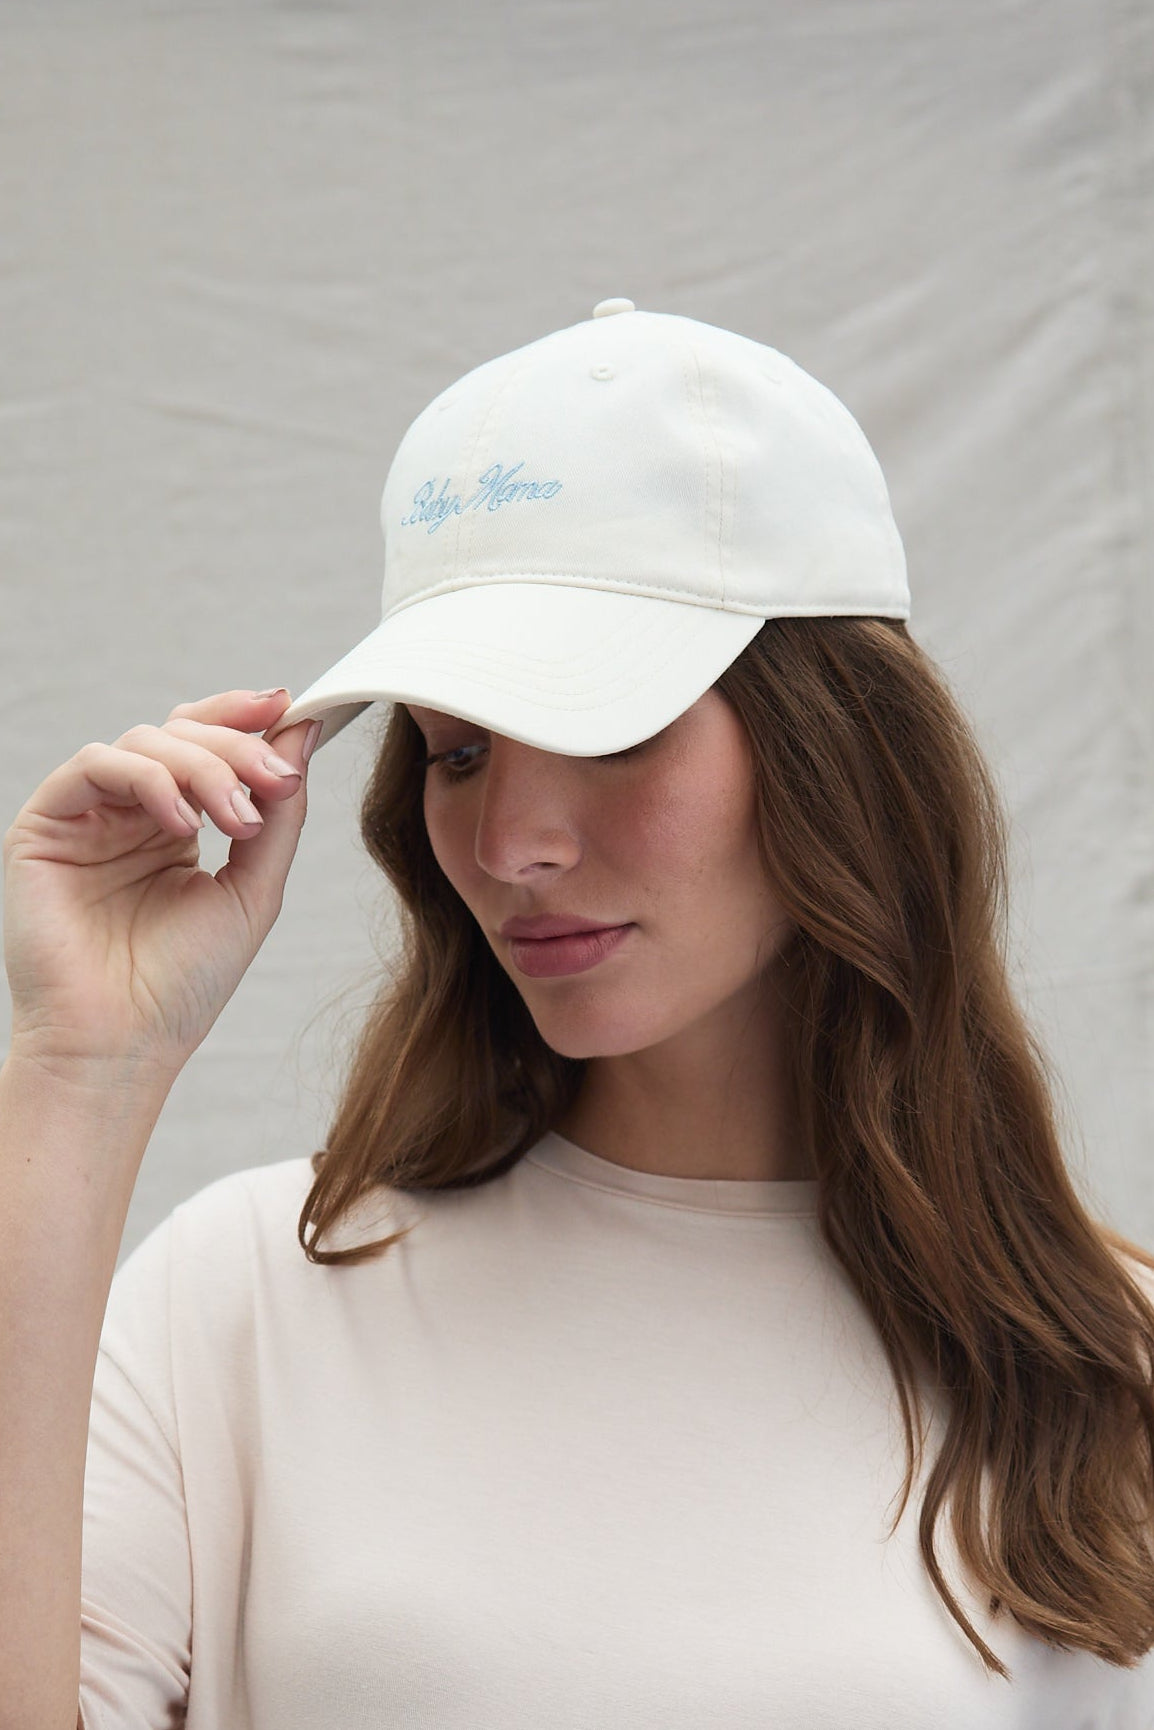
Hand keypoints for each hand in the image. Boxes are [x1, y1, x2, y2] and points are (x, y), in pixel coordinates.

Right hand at [2, 689, 317, 1081]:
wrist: (122, 1045)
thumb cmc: (183, 984)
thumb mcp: (254, 889)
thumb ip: (282, 813)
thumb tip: (305, 730)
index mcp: (174, 824)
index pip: (206, 742)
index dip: (245, 717)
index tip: (290, 709)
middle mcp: (129, 812)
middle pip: (182, 732)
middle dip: (238, 748)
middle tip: (275, 782)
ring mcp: (87, 816)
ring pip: (145, 740)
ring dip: (203, 767)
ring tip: (237, 821)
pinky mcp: (45, 824)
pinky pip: (96, 765)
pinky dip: (148, 779)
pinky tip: (181, 823)